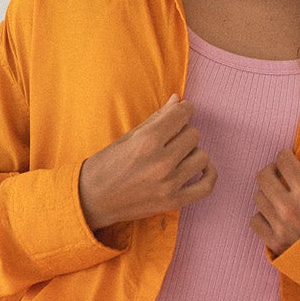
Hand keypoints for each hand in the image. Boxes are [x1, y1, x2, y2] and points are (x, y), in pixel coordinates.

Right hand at [78, 96, 216, 232]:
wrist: (91, 200)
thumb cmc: (105, 165)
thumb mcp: (128, 137)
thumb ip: (156, 118)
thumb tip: (179, 99)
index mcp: (147, 140)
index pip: (183, 114)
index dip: (183, 110)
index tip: (179, 114)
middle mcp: (161, 162)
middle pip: (194, 134)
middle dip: (184, 133)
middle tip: (170, 139)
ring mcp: (169, 184)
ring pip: (202, 156)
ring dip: (192, 153)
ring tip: (178, 155)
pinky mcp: (173, 201)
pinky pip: (207, 185)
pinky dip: (208, 174)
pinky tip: (200, 168)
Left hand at [251, 149, 299, 254]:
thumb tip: (294, 165)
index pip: (283, 160)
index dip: (285, 157)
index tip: (287, 160)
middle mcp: (290, 206)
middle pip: (262, 177)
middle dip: (271, 172)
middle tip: (278, 176)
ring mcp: (280, 226)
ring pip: (258, 197)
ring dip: (268, 196)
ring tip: (281, 201)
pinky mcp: (274, 243)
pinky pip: (255, 220)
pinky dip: (263, 217)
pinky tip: (275, 219)